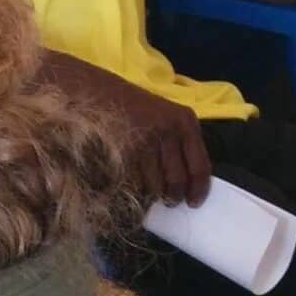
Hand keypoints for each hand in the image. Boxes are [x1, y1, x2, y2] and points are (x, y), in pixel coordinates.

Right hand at [57, 63, 212, 206]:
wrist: (95, 92)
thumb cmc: (133, 107)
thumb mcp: (166, 116)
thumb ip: (180, 142)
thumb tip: (189, 180)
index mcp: (184, 121)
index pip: (200, 165)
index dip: (198, 189)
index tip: (194, 202)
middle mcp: (168, 131)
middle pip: (177, 180)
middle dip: (173, 197)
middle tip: (169, 201)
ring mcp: (145, 142)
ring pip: (155, 185)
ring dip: (153, 195)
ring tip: (149, 191)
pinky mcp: (124, 152)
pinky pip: (135, 182)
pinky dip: (135, 189)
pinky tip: (134, 182)